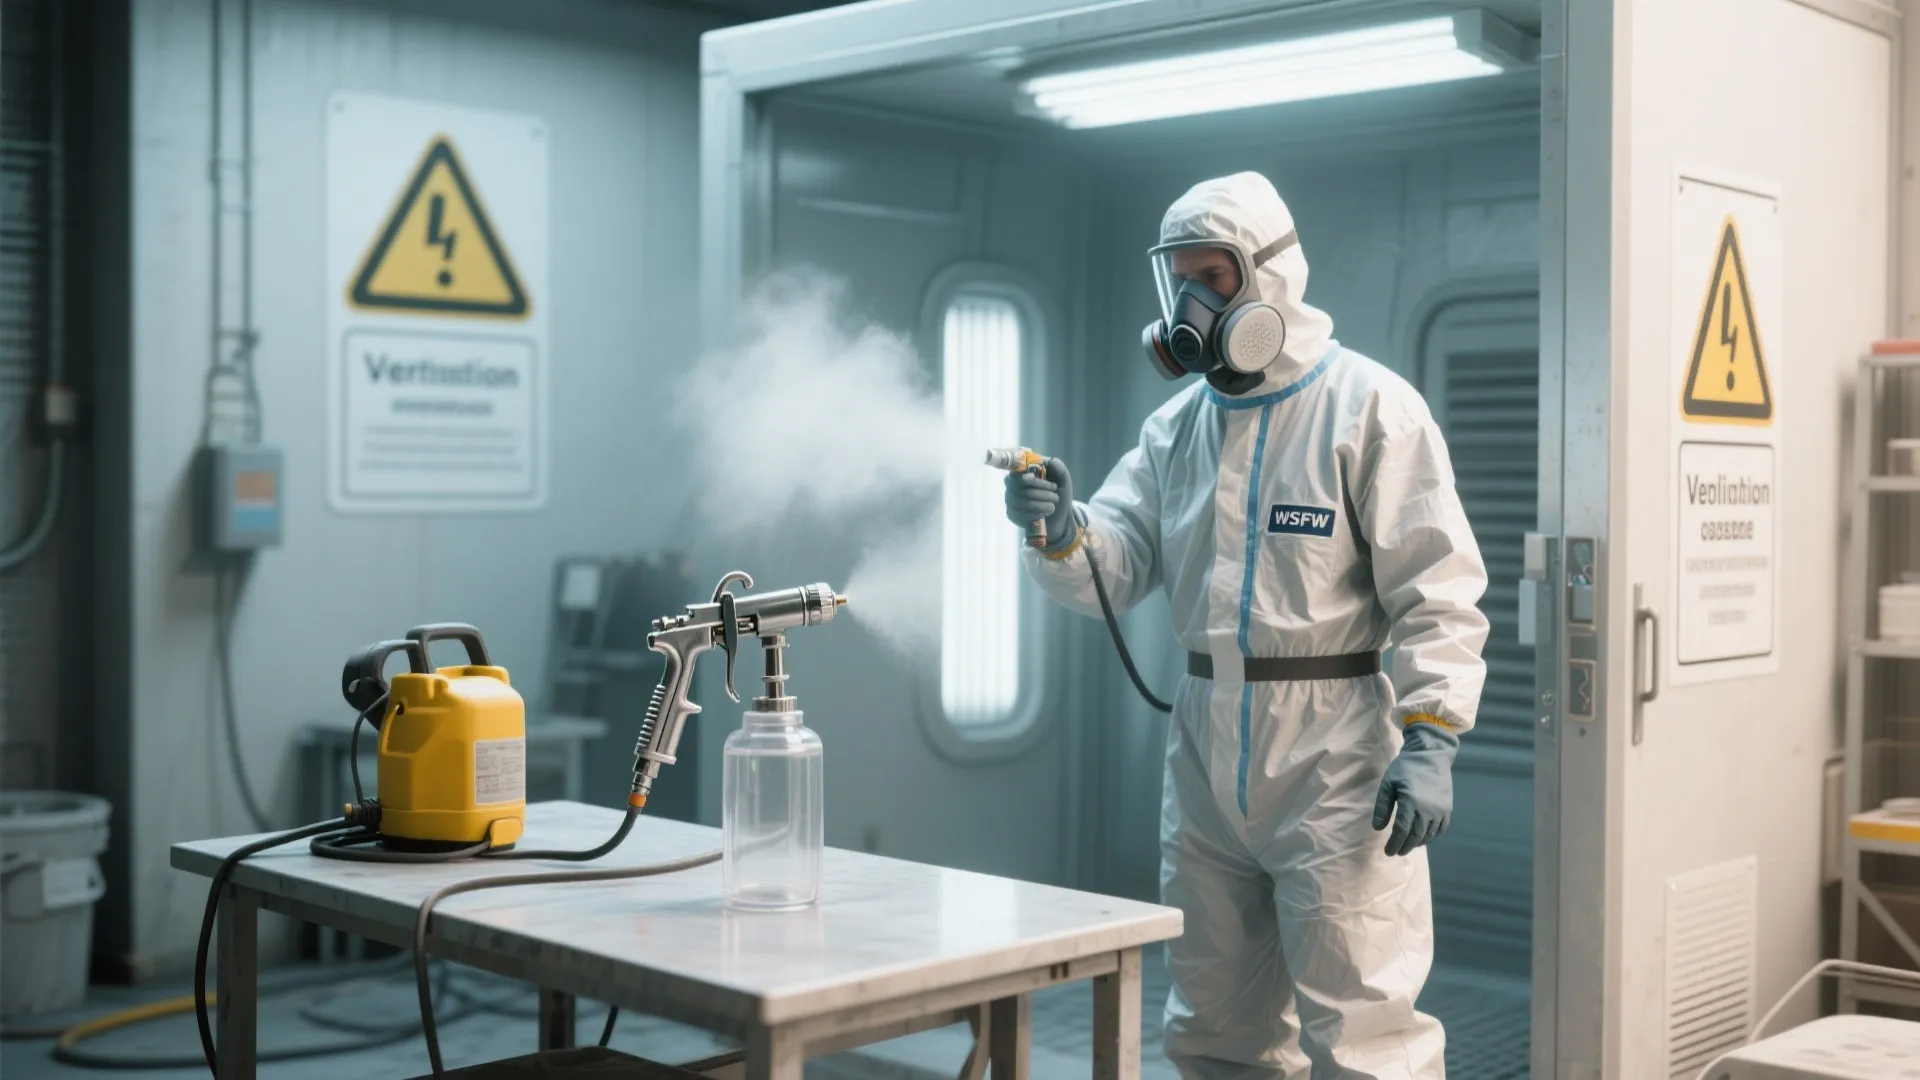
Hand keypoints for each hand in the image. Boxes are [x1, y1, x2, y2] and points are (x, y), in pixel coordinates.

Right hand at [1003, 457, 1076, 551]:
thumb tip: (1050, 461)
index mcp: (1023, 471)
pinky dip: (1035, 515)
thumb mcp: (1063, 480)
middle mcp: (1012, 484)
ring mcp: (1010, 499)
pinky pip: (1020, 515)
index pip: (1016, 471)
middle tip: (1056, 496)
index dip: (1026, 477)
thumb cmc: (1059, 494)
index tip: (1038, 480)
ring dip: (1041, 505)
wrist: (1060, 516)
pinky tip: (1044, 514)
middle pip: (1019, 487)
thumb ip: (1059, 468)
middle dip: (1041, 493)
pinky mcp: (1012, 514)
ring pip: (1021, 502)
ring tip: (1052, 506)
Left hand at [1370, 722, 1457, 856]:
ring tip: (1408, 845)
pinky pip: (1441, 829)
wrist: (1431, 754)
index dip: (1394, 844)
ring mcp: (1440, 810)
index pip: (1401, 831)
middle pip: (1415, 836)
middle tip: (1397, 852)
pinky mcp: (1448, 808)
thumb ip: (1382, 807)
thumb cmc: (1406, 767)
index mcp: (1410, 803)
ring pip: (1428, 835)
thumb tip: (1377, 828)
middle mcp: (1427, 810)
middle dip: (1405, 846)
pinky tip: (1424, 838)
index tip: (1388, 852)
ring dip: (1417, 843)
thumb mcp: (1388, 784)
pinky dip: (1432, 836)